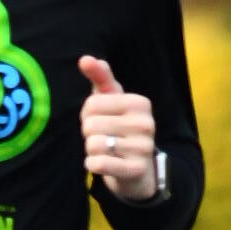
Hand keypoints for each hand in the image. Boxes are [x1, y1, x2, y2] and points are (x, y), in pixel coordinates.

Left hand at [79, 55, 156, 198]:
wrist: (137, 170)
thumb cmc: (119, 128)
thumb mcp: (112, 100)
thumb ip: (100, 77)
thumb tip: (84, 59)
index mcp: (140, 103)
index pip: (91, 104)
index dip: (87, 115)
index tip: (101, 120)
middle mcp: (146, 123)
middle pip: (90, 125)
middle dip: (89, 134)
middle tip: (102, 138)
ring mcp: (143, 148)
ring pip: (93, 144)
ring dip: (91, 150)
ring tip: (105, 151)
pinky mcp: (136, 170)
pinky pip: (99, 164)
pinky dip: (92, 164)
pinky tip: (101, 163)